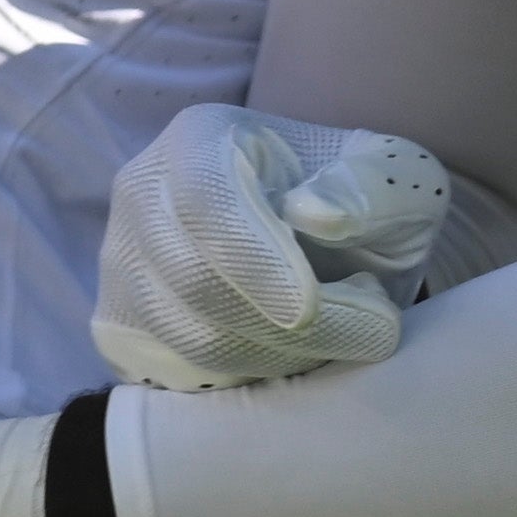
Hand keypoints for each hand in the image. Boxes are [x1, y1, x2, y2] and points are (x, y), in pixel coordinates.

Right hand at [95, 102, 454, 388]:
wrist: (326, 243)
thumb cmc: (358, 202)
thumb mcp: (393, 178)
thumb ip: (370, 187)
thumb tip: (317, 214)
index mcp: (201, 138)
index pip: (206, 199)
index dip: (253, 259)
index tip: (308, 308)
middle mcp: (143, 195)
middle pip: (191, 280)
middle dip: (292, 324)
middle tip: (375, 326)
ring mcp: (123, 263)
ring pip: (187, 337)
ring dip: (283, 354)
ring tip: (347, 329)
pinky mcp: (125, 325)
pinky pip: (177, 373)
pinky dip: (250, 378)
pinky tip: (299, 353)